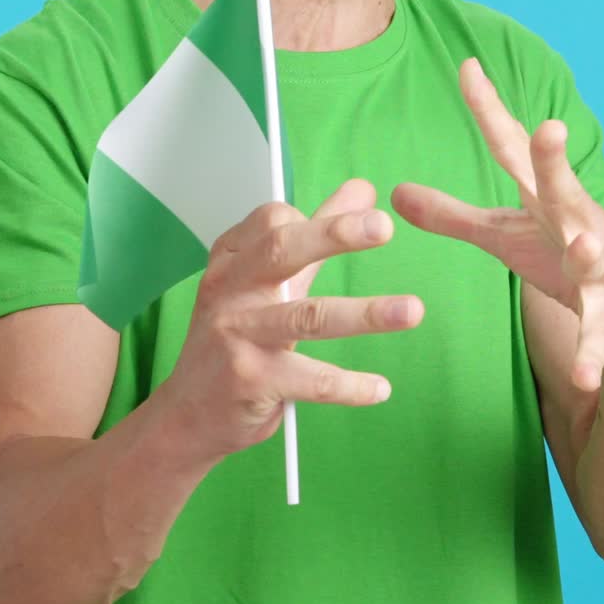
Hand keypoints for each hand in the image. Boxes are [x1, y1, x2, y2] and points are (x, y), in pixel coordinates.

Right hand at [168, 179, 423, 462]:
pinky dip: (349, 386)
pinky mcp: (250, 380)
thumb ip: (317, 236)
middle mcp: (229, 290)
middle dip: (334, 234)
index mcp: (231, 260)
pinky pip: (310, 380)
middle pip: (281, 250)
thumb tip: (363, 190)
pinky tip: (380, 388)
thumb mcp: (270, 281)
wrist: (190, 413)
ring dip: (365, 314)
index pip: (273, 220)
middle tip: (384, 226)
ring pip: (307, 316)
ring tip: (413, 311)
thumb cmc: (235, 338)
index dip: (320, 219)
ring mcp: (236, 335)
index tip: (364, 222)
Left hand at [391, 58, 603, 392]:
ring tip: (582, 245)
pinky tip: (585, 375)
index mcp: (542, 198)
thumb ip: (450, 213)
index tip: (467, 66)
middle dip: (555, 159)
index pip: (511, 148)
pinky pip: (596, 336)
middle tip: (550, 127)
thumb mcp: (503, 233)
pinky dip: (591, 353)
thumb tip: (394, 190)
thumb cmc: (562, 255)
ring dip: (588, 251)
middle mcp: (575, 221)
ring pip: (593, 255)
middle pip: (562, 186)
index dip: (489, 109)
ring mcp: (598, 266)